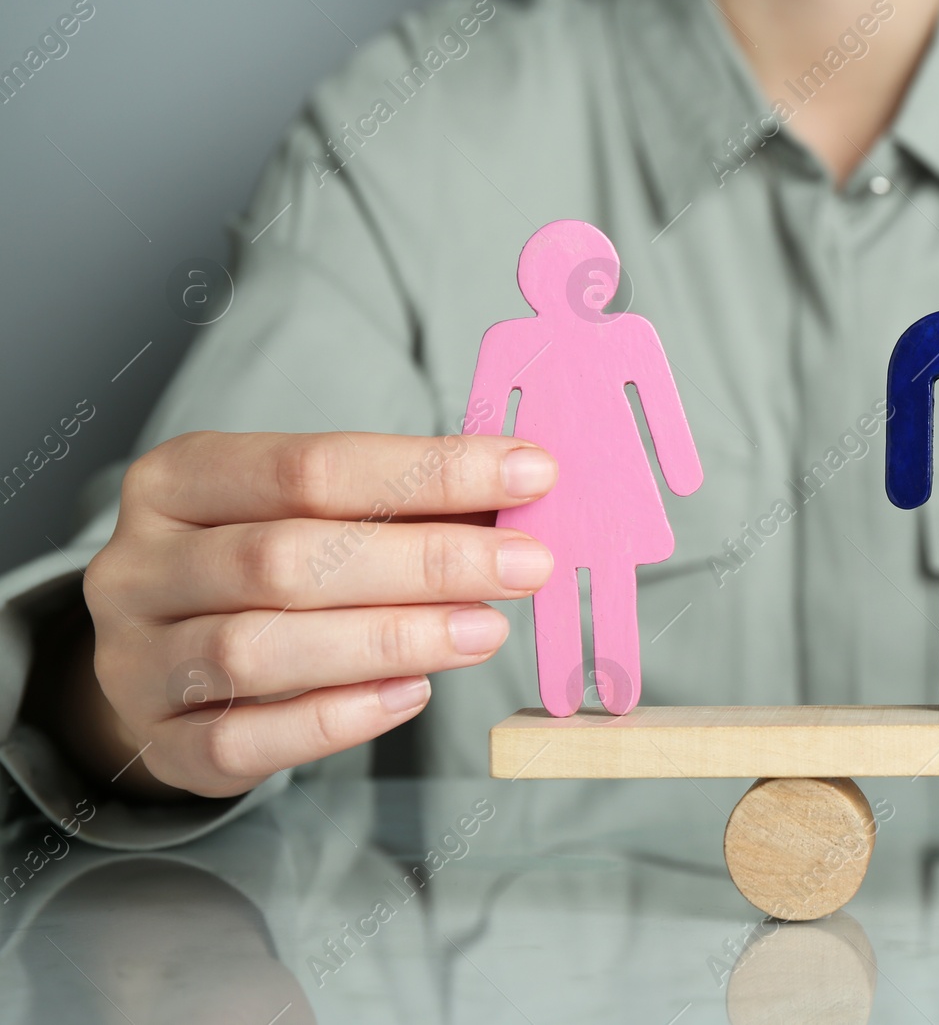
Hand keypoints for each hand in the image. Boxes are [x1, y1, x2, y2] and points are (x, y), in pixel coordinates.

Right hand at [79, 431, 554, 798]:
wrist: (158, 666)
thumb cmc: (255, 572)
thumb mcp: (307, 517)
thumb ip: (398, 504)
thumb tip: (518, 493)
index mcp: (179, 482)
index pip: (312, 466)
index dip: (430, 470)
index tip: (530, 475)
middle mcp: (142, 566)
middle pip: (287, 558)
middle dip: (425, 560)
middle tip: (525, 565)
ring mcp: (138, 659)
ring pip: (260, 649)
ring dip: (391, 639)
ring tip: (484, 630)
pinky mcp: (163, 742)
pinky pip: (247, 738)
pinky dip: (339, 718)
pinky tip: (413, 694)